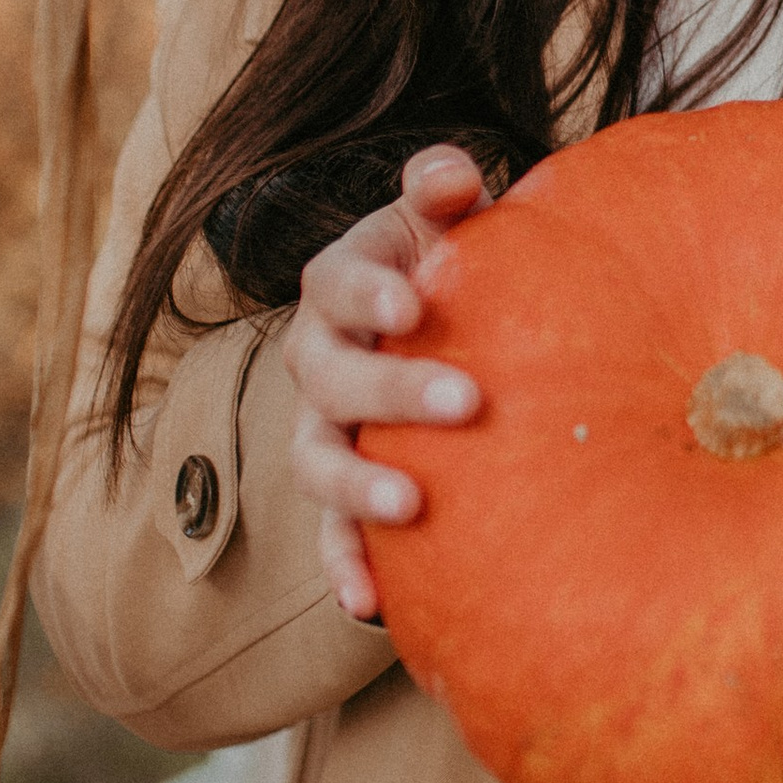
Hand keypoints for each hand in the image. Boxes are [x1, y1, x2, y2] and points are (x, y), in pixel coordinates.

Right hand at [283, 145, 488, 621]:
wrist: (445, 330)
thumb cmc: (456, 267)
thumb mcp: (445, 223)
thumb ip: (443, 192)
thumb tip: (453, 174)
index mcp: (341, 283)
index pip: (336, 279)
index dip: (367, 291)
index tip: (415, 304)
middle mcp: (317, 357)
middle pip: (331, 374)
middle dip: (391, 388)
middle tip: (467, 400)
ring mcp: (321, 430)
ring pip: (316, 460)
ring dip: (356, 485)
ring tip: (408, 505)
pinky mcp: (339, 496)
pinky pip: (330, 536)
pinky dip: (344, 569)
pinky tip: (371, 608)